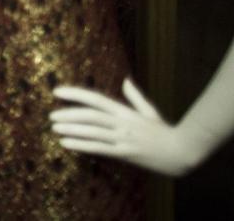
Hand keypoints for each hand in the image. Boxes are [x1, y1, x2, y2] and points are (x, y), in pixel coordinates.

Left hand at [51, 77, 203, 175]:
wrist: (182, 152)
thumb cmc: (165, 132)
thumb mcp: (150, 112)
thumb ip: (136, 97)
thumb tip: (126, 80)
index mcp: (125, 112)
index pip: (96, 98)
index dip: (75, 94)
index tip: (57, 91)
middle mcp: (122, 123)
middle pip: (91, 115)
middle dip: (69, 114)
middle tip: (51, 115)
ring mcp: (123, 138)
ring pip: (93, 131)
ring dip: (72, 130)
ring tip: (54, 128)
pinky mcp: (125, 153)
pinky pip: (100, 148)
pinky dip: (82, 145)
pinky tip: (66, 144)